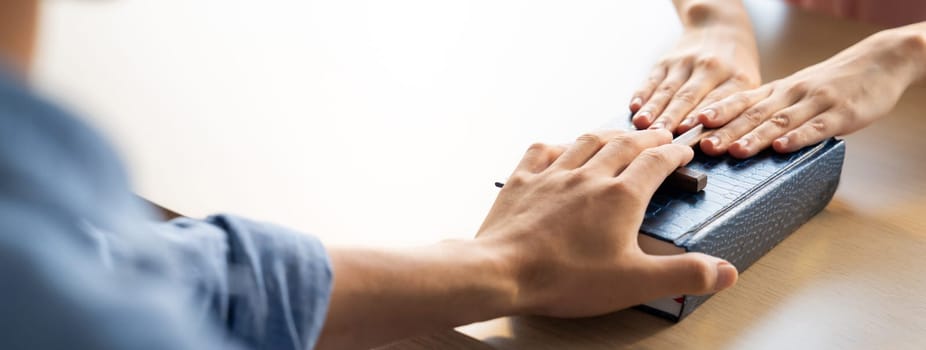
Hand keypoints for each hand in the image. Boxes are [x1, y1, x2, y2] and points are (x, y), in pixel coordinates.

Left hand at [477, 129, 737, 316]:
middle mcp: (588, 176)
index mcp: (620, 196)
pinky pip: (542, 151)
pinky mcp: (521, 181)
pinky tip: (560, 149)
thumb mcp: (635, 282)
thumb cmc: (565, 278)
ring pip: (586, 141)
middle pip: (624, 144)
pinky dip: (557, 145)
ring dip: (608, 134)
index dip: (674, 153)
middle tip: (659, 136)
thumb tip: (724, 271)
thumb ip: (683, 274)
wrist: (502, 270)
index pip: (657, 162)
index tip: (684, 149)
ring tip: (620, 134)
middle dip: (647, 138)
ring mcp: (552, 175)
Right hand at [630, 24, 759, 133]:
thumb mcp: (747, 86)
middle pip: (688, 96)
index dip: (701, 115)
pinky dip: (642, 93)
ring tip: (643, 125)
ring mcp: (686, 62)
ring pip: (667, 89)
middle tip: (660, 135)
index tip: (689, 131)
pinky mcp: (666, 61)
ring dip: (654, 108)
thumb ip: (735, 112)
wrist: (721, 30)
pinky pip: (652, 79)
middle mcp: (710, 67)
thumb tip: (715, 145)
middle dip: (673, 117)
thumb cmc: (736, 70)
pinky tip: (634, 107)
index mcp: (736, 78)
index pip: (716, 99)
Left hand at [696, 29, 925, 157]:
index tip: (691, 125)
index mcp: (776, 91)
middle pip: (753, 114)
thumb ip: (767, 111)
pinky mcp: (840, 114)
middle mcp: (790, 94)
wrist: (878, 62)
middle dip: (726, 130)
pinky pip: (816, 127)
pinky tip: (781, 147)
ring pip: (779, 121)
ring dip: (755, 136)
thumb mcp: (793, 92)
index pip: (740, 101)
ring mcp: (815, 103)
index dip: (716, 113)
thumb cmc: (830, 83)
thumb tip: (731, 135)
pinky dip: (798, 138)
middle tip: (703, 145)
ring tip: (734, 150)